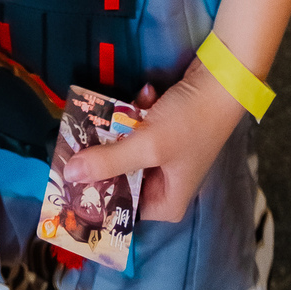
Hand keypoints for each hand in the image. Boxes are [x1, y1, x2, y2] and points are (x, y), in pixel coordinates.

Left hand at [66, 63, 242, 223]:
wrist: (223, 78)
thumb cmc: (190, 121)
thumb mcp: (148, 144)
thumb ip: (108, 161)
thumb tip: (69, 174)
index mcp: (166, 203)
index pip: (121, 210)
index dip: (94, 196)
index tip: (67, 178)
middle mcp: (165, 185)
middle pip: (119, 178)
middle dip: (104, 153)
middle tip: (81, 135)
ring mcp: (164, 156)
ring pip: (124, 148)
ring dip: (122, 124)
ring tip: (128, 106)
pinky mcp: (163, 131)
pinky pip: (137, 128)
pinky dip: (138, 110)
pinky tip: (147, 93)